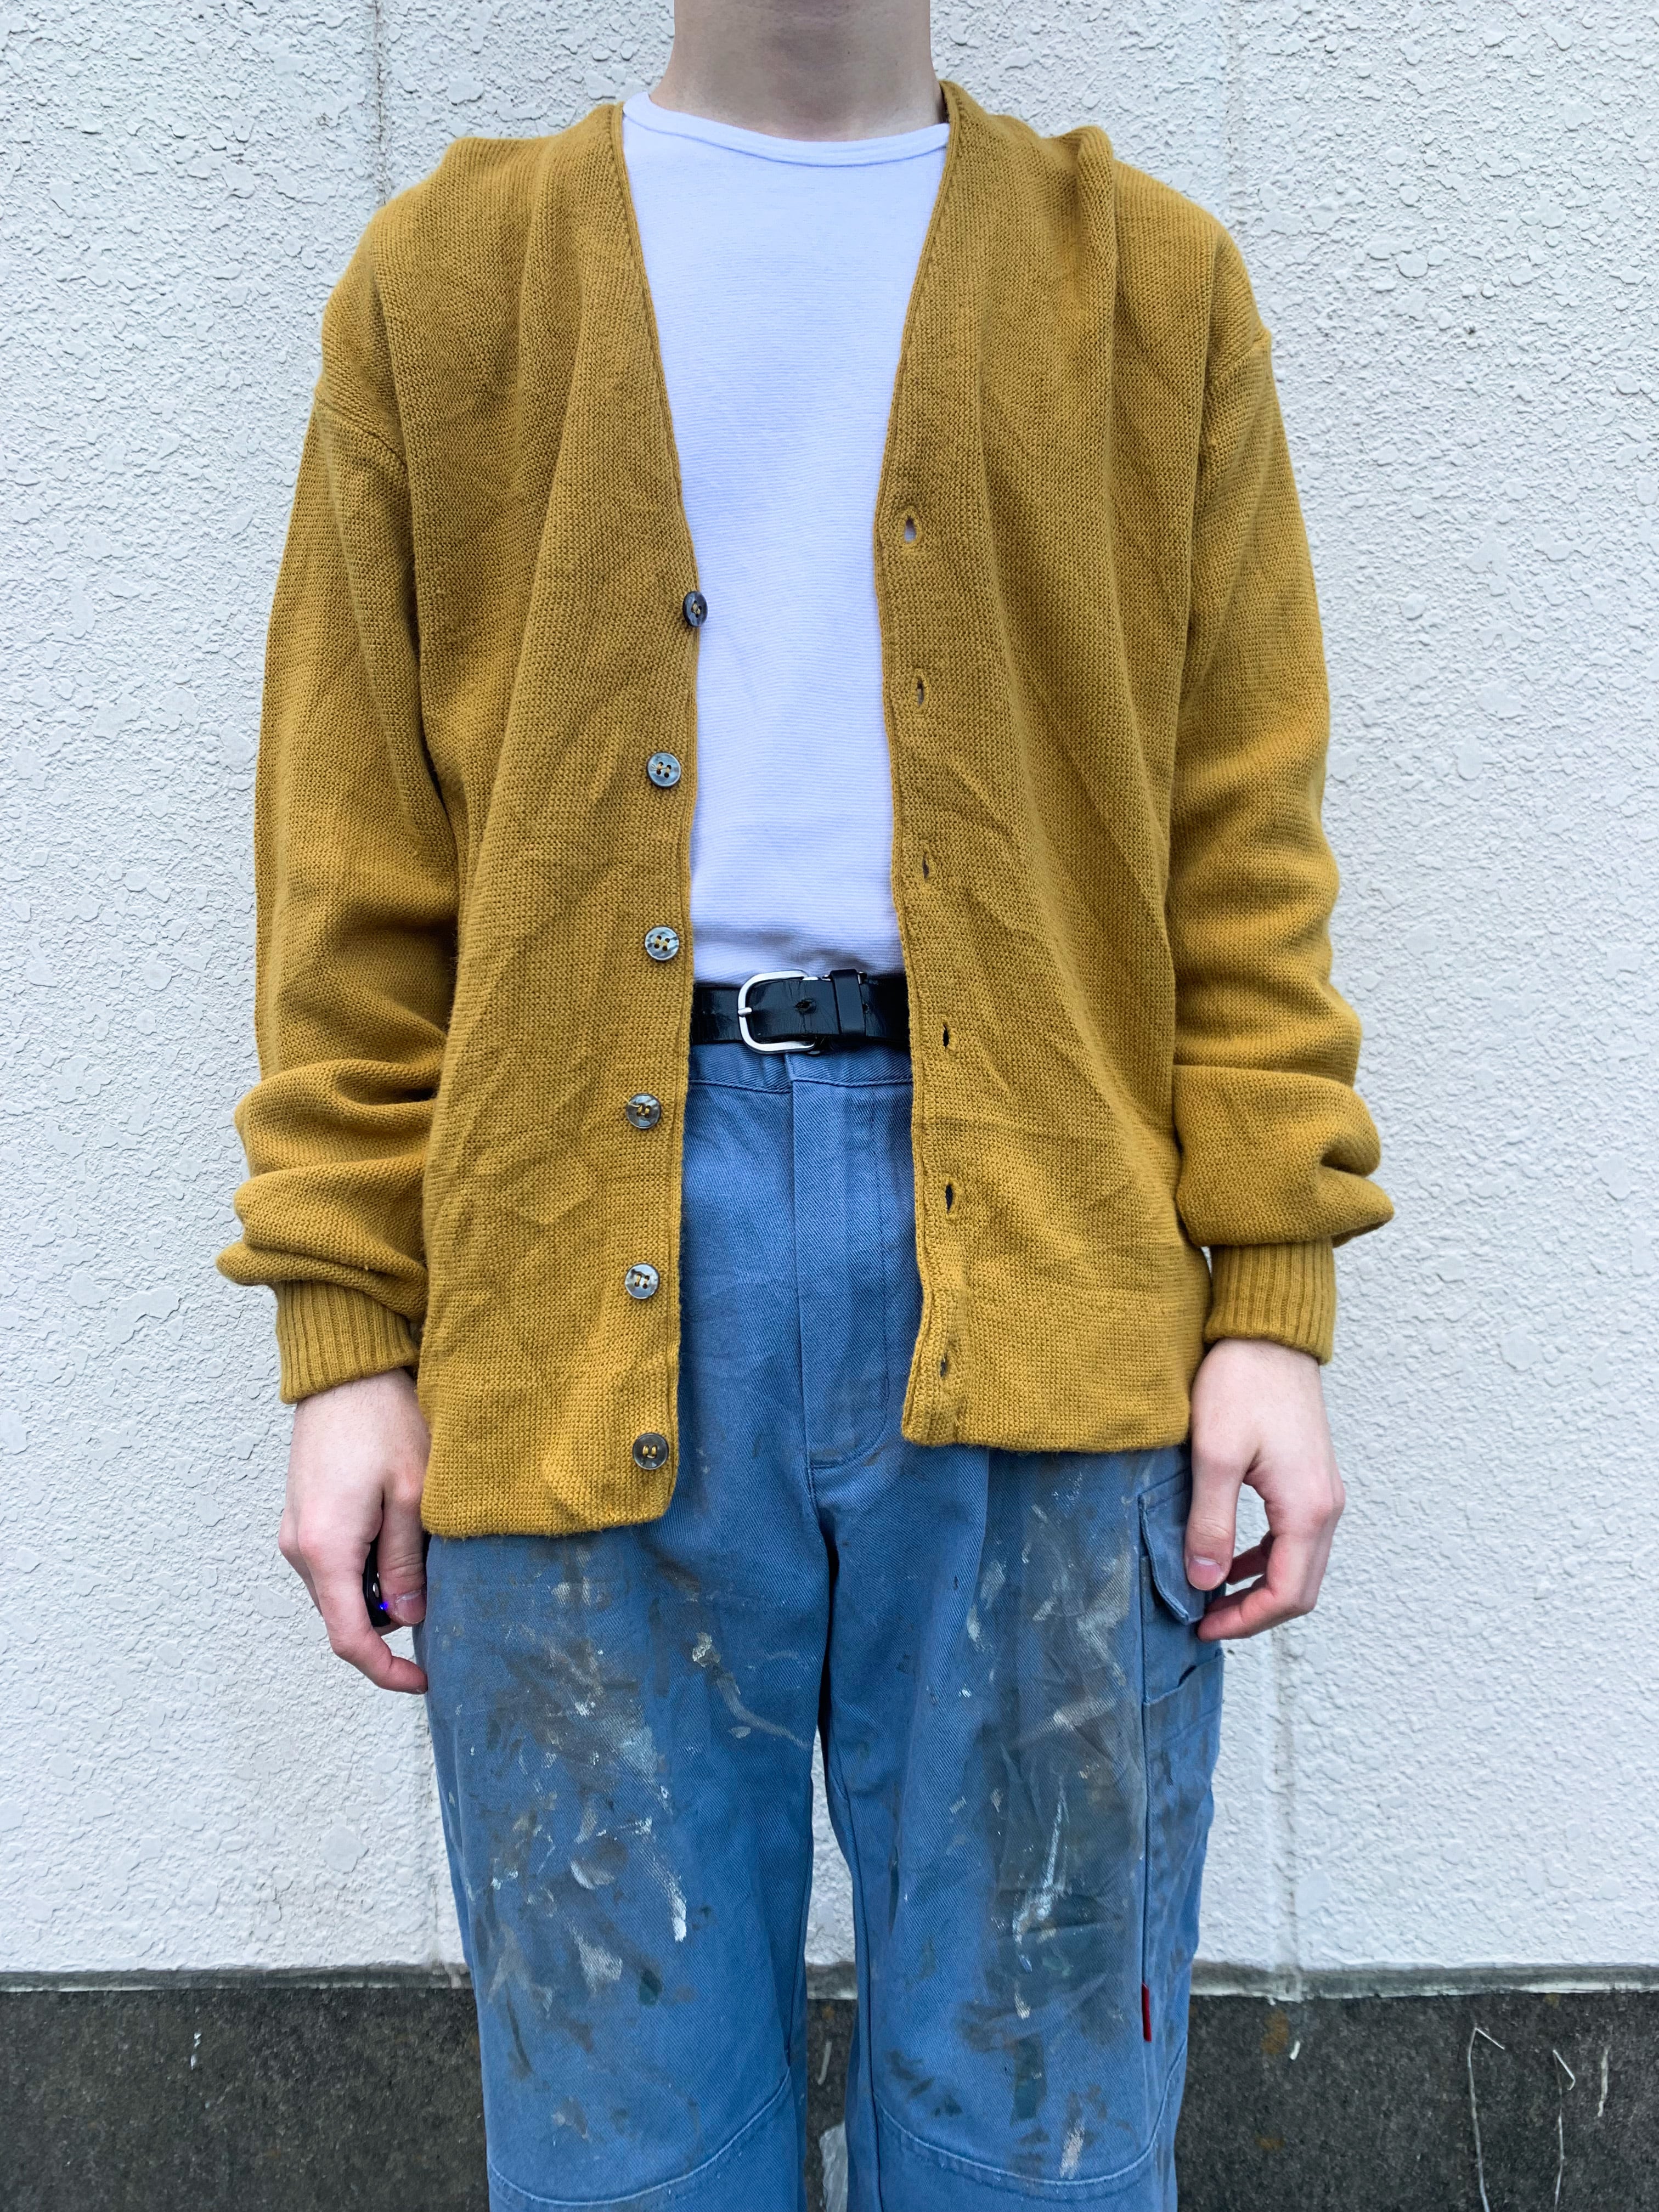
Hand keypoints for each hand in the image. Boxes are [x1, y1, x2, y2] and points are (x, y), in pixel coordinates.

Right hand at [278, 1368, 430, 1693]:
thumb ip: (409, 1562)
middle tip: (438, 1572)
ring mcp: (296, 1533)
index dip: (386, 1672)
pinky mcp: (303, 1517)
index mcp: (326, 1550)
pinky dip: (368, 1560)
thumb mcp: (414, 1494)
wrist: (345, 1373)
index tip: (424, 1681)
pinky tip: (396, 1520)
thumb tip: (411, 1617)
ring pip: (343, 1589)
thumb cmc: (383, 1422)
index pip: (350, 1640)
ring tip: (418, 1531)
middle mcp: (300, 1549)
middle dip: (395, 1612)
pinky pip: (336, 1562)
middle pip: (349, 1615)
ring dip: (383, 1582)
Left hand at [1183, 1337, 1344, 1641]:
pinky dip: (1266, 1558)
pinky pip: (1296, 1538)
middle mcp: (1326, 1507)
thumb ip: (1211, 1523)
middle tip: (1205, 1620)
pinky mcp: (1310, 1478)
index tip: (1202, 1626)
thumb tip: (1205, 1582)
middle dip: (1254, 1614)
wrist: (1267, 1334)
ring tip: (1212, 1595)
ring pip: (1300, 1565)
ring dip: (1260, 1588)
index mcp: (1306, 1508)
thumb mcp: (1213, 1455)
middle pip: (1300, 1589)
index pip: (1286, 1594)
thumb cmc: (1242, 1383)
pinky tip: (1231, 1557)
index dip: (1245, 1621)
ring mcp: (1323, 1492)